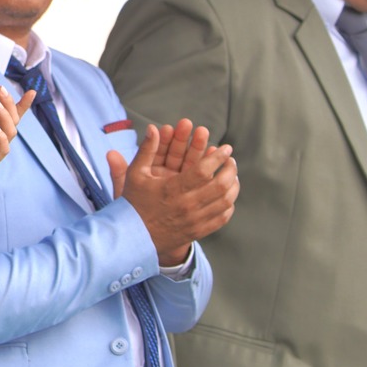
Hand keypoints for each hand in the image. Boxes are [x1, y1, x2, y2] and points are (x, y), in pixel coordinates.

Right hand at [107, 119, 236, 264]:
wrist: (133, 238)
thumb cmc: (134, 203)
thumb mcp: (135, 174)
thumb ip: (146, 150)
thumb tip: (153, 127)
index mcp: (172, 189)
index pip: (203, 170)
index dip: (218, 157)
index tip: (226, 148)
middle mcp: (186, 205)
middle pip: (221, 185)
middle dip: (230, 169)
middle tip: (231, 160)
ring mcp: (194, 220)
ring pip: (225, 201)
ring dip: (233, 185)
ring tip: (232, 175)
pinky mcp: (198, 231)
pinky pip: (222, 218)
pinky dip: (229, 205)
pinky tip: (227, 196)